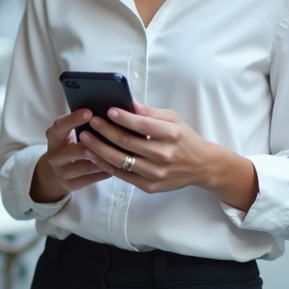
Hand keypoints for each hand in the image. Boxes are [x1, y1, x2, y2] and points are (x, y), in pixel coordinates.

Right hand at [30, 109, 111, 203]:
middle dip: (85, 146)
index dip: (73, 119)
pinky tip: (114, 169)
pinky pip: (87, 180)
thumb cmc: (74, 143)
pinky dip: (101, 174)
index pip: (60, 125)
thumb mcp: (73, 131)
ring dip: (97, 161)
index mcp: (54, 136)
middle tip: (101, 140)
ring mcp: (60, 171)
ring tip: (114, 156)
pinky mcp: (68, 184)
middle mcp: (54, 154)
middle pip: (68, 151)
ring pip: (80, 167)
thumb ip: (86, 123)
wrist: (61, 168)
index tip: (89, 112)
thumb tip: (110, 111)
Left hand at [80, 101, 258, 208]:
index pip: (142, 125)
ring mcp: (156, 173)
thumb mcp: (173, 119)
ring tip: (85, 139)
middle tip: (90, 122)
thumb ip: (151, 112)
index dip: (123, 117)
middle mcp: (164, 155)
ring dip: (99, 149)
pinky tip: (94, 155)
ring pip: (121, 161)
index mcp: (171, 135)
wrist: (202, 166)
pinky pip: (123, 175)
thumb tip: (129, 103)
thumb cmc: (184, 139)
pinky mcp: (150, 186)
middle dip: (104, 131)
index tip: (108, 110)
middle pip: (127, 142)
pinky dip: (106, 165)